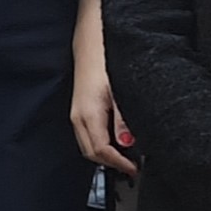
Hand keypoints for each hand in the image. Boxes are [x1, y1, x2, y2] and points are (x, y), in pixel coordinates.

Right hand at [71, 15, 134, 175]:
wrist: (92, 42)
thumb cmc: (105, 60)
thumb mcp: (120, 91)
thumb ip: (123, 119)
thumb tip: (127, 142)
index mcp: (88, 114)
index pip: (102, 150)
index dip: (119, 163)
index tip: (134, 169)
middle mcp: (78, 117)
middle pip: (91, 153)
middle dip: (111, 163)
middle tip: (131, 166)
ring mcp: (76, 113)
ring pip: (88, 145)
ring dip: (105, 154)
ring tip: (125, 155)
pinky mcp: (79, 109)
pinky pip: (87, 134)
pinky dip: (100, 142)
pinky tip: (114, 138)